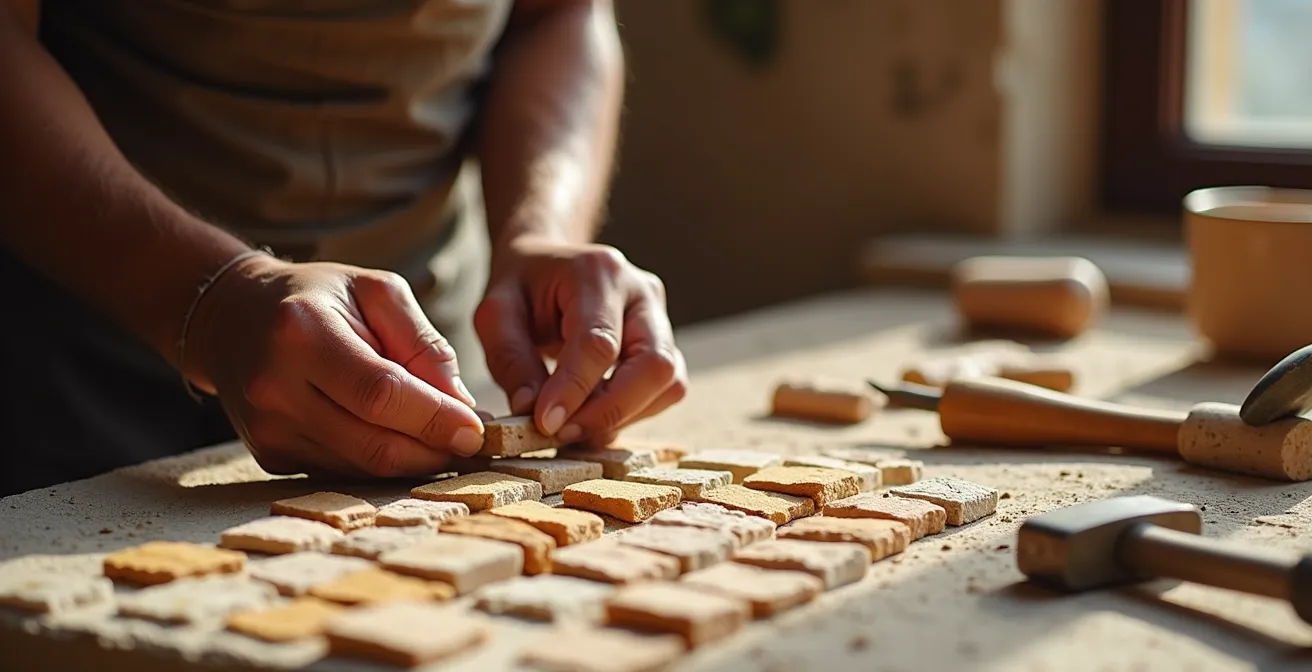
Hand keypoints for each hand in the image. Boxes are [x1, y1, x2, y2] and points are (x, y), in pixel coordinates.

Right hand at [182, 255, 484, 476]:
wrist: (231, 315)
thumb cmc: (318, 297)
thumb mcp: (377, 292)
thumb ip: (423, 343)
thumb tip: (461, 405)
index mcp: (302, 333)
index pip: (380, 393)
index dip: (433, 418)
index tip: (477, 429)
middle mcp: (275, 388)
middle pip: (373, 443)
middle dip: (433, 450)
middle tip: (471, 444)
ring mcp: (268, 431)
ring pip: (362, 468)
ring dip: (413, 462)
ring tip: (443, 440)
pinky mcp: (270, 456)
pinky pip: (343, 472)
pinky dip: (382, 464)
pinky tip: (401, 441)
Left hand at [474, 236, 687, 446]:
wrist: (547, 263)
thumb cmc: (521, 287)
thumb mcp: (495, 314)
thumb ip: (510, 360)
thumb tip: (532, 413)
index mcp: (597, 272)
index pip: (599, 343)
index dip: (574, 390)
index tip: (546, 425)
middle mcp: (641, 292)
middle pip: (654, 364)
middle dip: (610, 411)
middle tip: (563, 434)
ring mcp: (660, 317)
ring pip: (668, 383)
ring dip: (623, 415)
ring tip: (574, 424)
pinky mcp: (665, 342)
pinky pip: (666, 390)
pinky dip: (632, 412)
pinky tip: (593, 412)